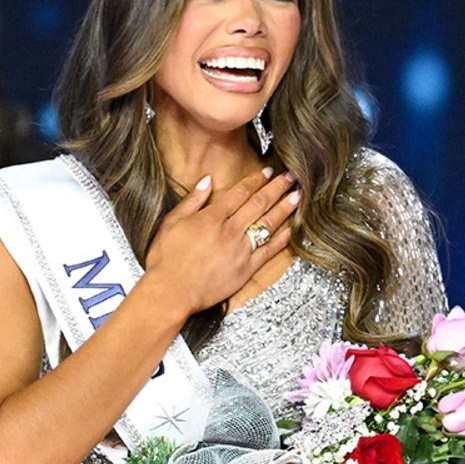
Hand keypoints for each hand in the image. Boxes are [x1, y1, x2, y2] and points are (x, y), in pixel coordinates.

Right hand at [143, 168, 300, 316]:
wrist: (171, 292)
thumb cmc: (166, 259)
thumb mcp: (171, 223)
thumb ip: (192, 200)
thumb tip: (207, 180)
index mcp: (212, 217)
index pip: (240, 193)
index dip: (256, 180)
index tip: (267, 171)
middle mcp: (230, 231)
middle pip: (259, 203)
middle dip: (277, 187)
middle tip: (291, 176)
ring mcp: (240, 250)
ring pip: (268, 224)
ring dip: (285, 208)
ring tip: (298, 196)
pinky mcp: (246, 270)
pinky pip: (269, 251)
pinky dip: (282, 239)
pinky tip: (292, 229)